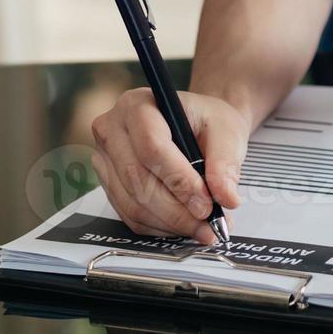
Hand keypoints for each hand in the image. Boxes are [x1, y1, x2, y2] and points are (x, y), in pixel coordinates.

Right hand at [90, 89, 248, 243]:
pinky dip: (160, 226)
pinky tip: (184, 225)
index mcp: (138, 105)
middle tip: (208, 224)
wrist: (199, 124)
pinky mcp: (109, 184)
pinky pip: (129, 214)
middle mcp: (113, 130)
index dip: (179, 180)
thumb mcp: (227, 131)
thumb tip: (225, 198)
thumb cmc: (209, 122)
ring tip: (203, 228)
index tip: (207, 203)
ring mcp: (105, 159)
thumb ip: (226, 163)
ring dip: (170, 222)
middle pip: (137, 178)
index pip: (152, 147)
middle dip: (176, 209)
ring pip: (132, 202)